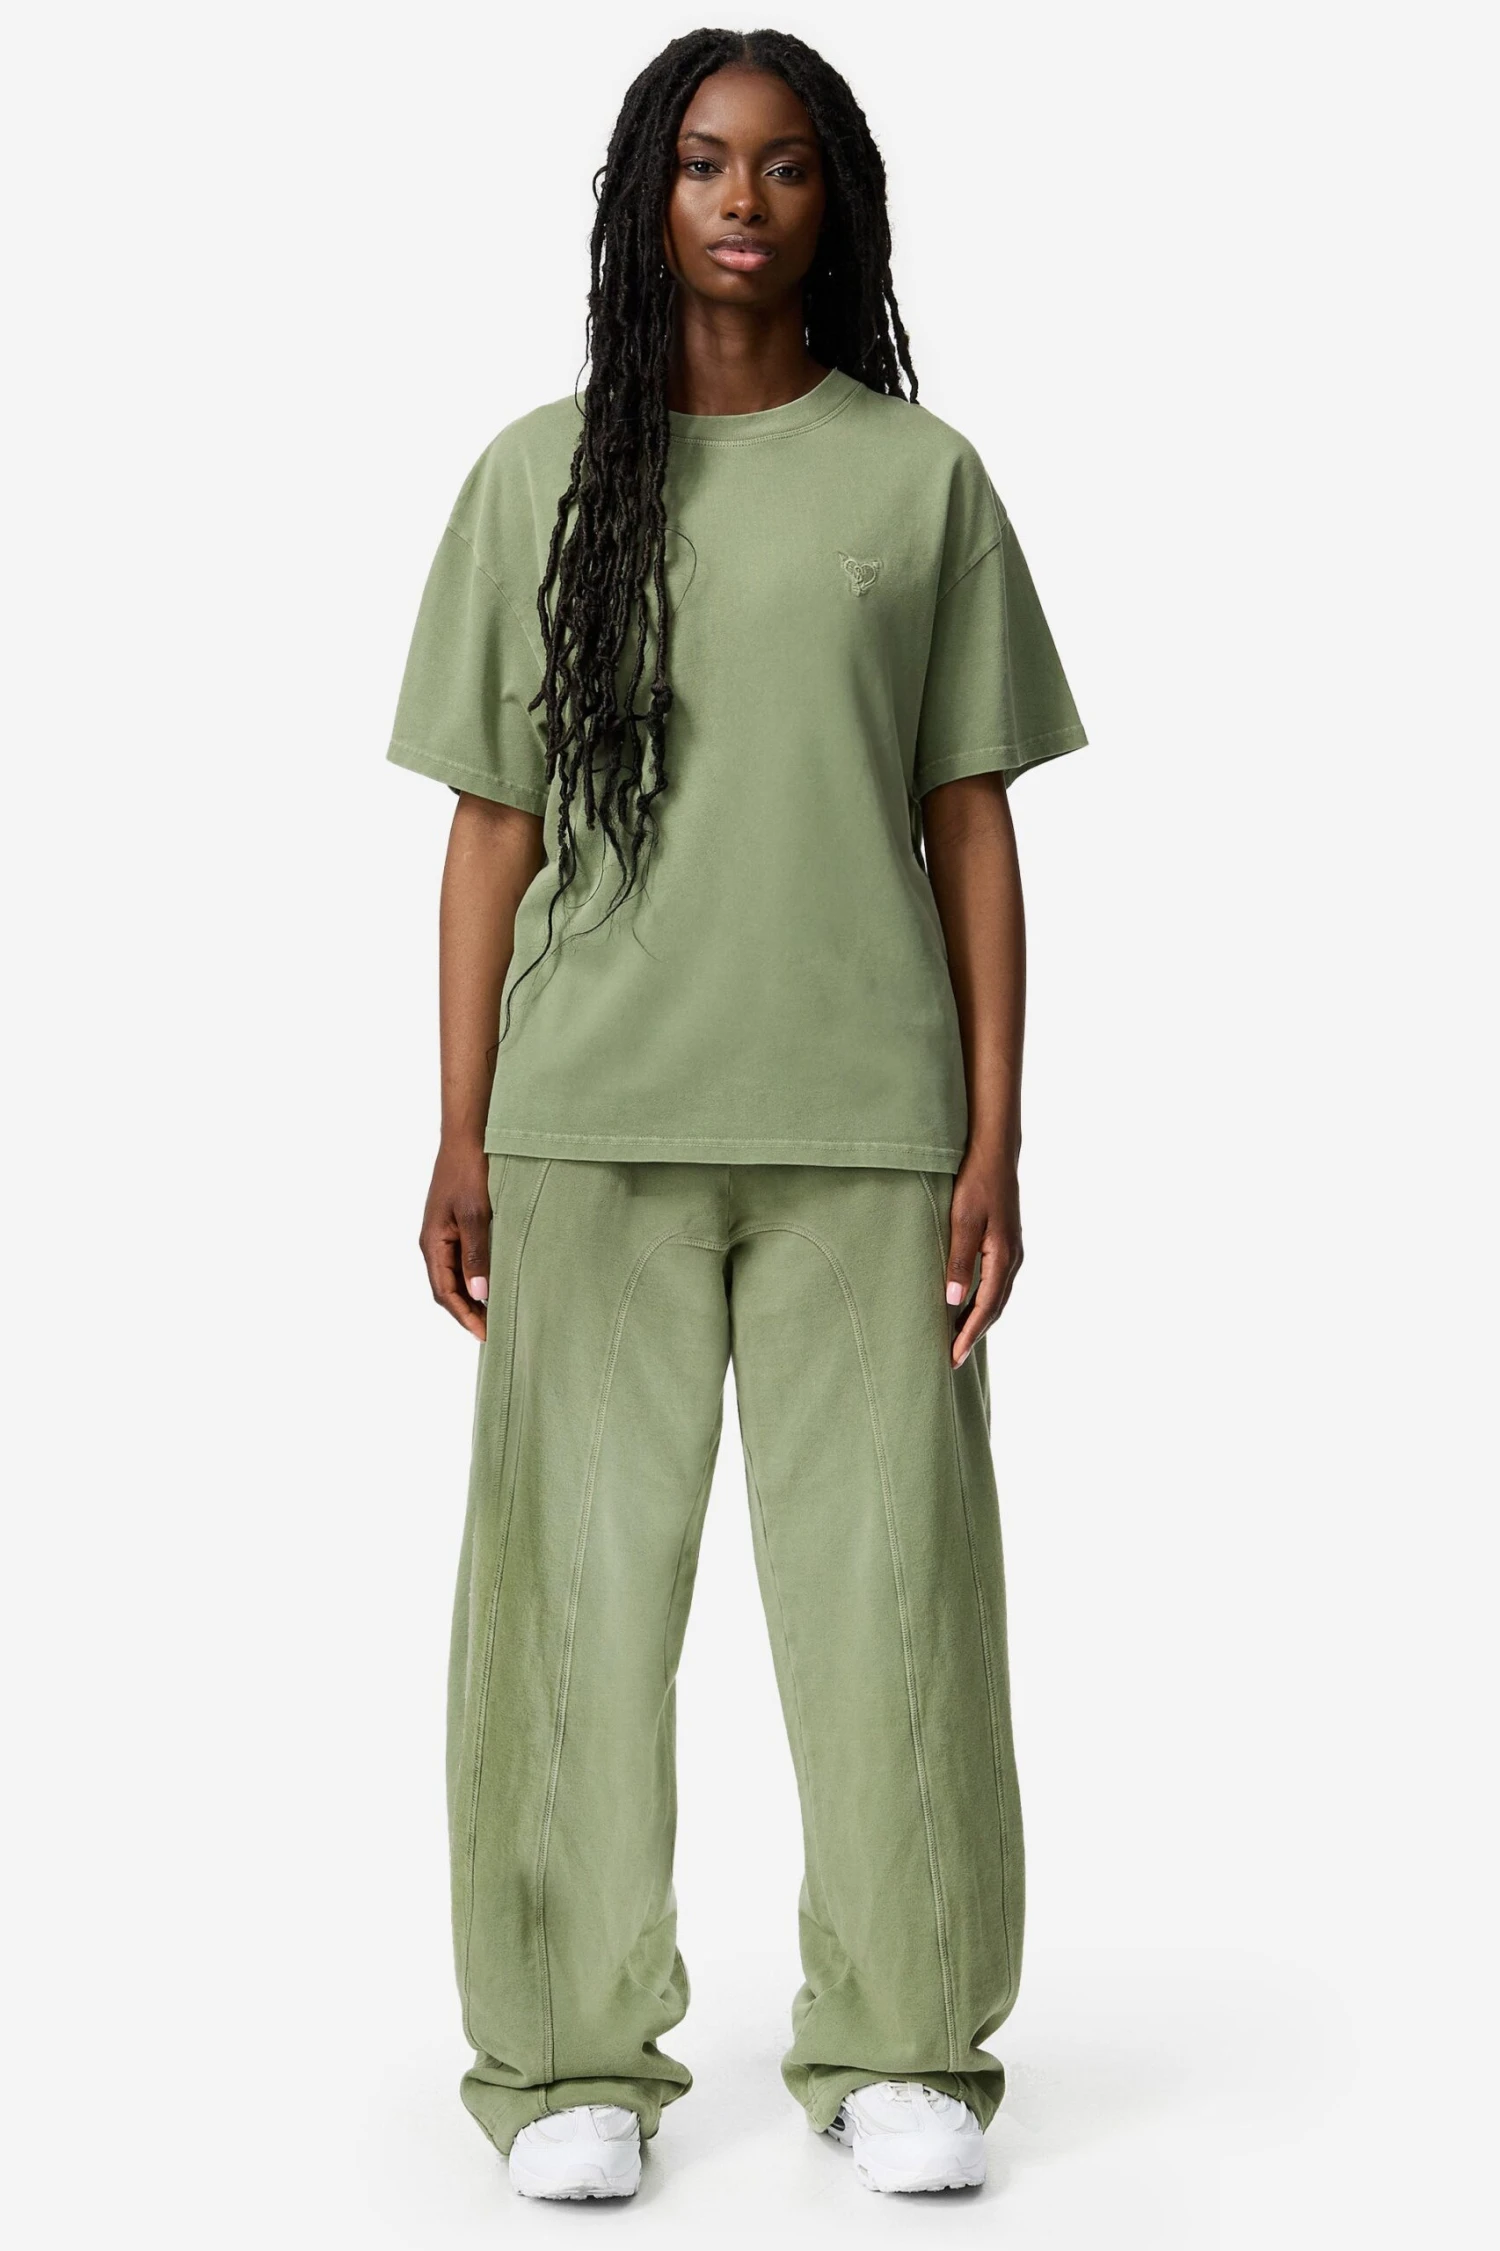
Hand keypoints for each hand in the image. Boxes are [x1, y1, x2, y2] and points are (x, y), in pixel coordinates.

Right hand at [420, 1138, 491, 1340]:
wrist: (468, 1137)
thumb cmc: (470, 1172)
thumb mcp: (476, 1215)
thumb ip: (477, 1254)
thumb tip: (479, 1293)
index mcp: (433, 1243)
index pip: (444, 1292)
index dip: (464, 1316)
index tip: (485, 1334)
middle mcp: (434, 1242)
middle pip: (448, 1288)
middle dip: (468, 1311)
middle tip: (494, 1330)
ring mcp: (444, 1234)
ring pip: (455, 1275)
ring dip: (472, 1295)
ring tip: (495, 1312)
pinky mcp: (456, 1225)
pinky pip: (462, 1259)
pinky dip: (476, 1276)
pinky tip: (493, 1281)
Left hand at [944, 1146, 1022, 1368]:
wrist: (994, 1153)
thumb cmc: (976, 1183)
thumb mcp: (962, 1220)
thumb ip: (959, 1261)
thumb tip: (954, 1301)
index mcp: (1003, 1256)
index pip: (986, 1307)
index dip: (969, 1333)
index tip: (953, 1356)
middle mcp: (1012, 1257)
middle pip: (995, 1307)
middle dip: (974, 1333)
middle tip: (953, 1358)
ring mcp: (1011, 1250)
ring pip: (997, 1296)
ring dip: (979, 1319)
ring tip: (959, 1339)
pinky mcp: (1005, 1243)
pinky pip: (996, 1282)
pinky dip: (983, 1301)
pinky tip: (968, 1305)